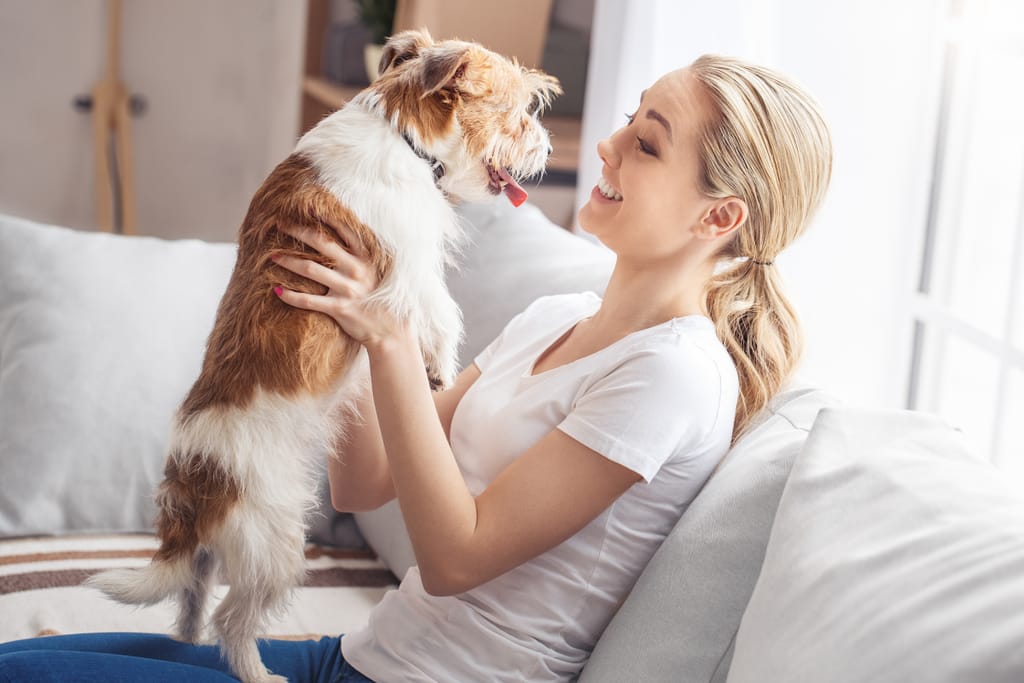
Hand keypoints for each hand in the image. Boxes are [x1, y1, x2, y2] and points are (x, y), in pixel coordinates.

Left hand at [272, 223, 398, 347]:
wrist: (390, 330)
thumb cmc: (381, 298)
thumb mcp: (378, 272)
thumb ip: (362, 257)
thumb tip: (342, 239)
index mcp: (366, 258)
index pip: (344, 230)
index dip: (326, 217)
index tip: (307, 208)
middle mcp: (356, 270)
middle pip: (322, 244)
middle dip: (298, 232)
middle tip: (280, 225)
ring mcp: (347, 289)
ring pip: (310, 269)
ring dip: (287, 260)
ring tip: (271, 256)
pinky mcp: (339, 309)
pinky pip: (308, 300)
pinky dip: (290, 295)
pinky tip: (277, 290)